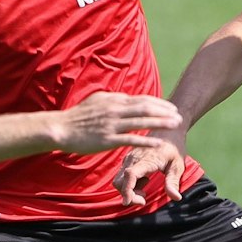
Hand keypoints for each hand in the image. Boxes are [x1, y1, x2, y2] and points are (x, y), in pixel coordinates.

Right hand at [53, 92, 182, 155]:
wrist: (61, 128)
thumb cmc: (78, 117)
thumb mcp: (97, 101)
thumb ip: (113, 100)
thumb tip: (126, 98)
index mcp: (114, 100)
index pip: (141, 100)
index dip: (158, 103)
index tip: (171, 107)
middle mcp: (115, 109)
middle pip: (145, 108)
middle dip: (164, 111)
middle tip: (179, 116)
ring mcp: (112, 124)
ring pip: (141, 122)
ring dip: (160, 122)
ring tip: (175, 125)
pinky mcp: (108, 139)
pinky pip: (131, 139)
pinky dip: (146, 140)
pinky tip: (159, 143)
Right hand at [113, 127, 187, 204]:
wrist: (168, 132)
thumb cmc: (174, 149)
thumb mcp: (178, 166)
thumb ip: (174, 181)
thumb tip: (176, 198)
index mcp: (146, 159)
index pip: (130, 175)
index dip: (127, 190)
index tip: (129, 202)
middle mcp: (133, 158)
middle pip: (120, 181)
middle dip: (129, 194)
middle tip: (144, 198)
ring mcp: (129, 159)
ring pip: (119, 180)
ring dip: (129, 190)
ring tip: (145, 187)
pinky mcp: (128, 160)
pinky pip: (122, 176)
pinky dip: (129, 184)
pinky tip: (144, 180)